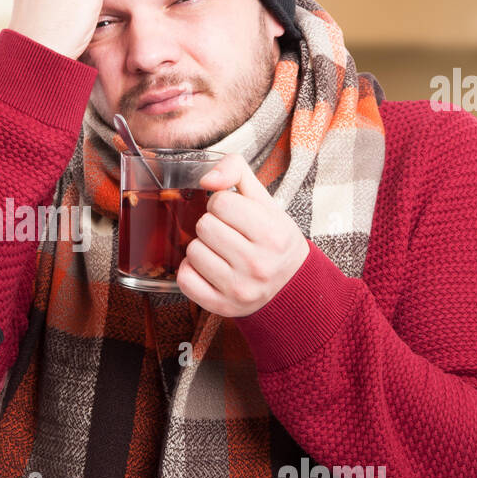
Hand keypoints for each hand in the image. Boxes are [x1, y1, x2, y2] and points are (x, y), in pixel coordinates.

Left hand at [176, 153, 310, 317]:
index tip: (232, 214)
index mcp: (272, 233)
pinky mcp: (222, 305)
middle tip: (227, 234)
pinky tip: (208, 268)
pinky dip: (191, 271)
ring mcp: (239, 288)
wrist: (291, 286)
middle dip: (211, 225)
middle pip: (204, 226)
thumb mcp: (265, 201)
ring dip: (202, 247)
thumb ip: (236, 171)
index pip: (220, 203)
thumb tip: (206, 178)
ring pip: (192, 251)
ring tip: (221, 252)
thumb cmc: (274, 240)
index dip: (221, 204)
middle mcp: (257, 264)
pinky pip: (185, 279)